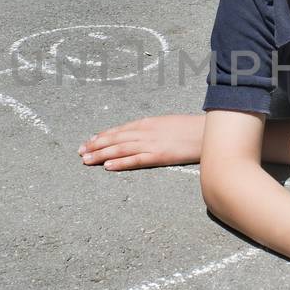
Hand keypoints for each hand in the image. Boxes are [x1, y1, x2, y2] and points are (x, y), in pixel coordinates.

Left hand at [79, 114, 203, 170]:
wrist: (209, 132)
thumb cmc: (191, 129)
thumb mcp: (169, 124)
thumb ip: (154, 130)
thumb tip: (143, 135)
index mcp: (148, 123)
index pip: (119, 130)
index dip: (102, 136)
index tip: (89, 141)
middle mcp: (145, 131)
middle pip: (115, 139)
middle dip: (96, 145)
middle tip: (80, 152)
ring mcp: (151, 143)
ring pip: (120, 149)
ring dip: (101, 154)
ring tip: (86, 160)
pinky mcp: (159, 155)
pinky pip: (136, 160)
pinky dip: (120, 163)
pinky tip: (107, 167)